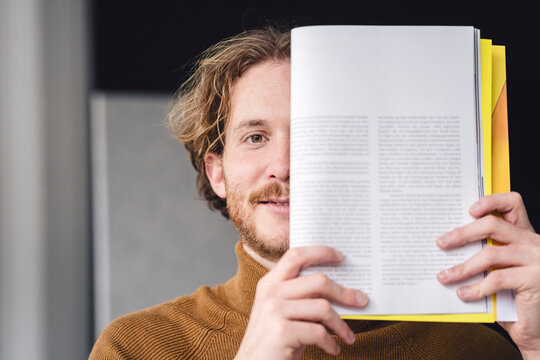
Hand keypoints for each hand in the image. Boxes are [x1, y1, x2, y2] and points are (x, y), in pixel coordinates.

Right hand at [234, 246, 367, 359]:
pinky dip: (331, 343)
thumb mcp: (280, 311)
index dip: (320, 252)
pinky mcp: (282, 332)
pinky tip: (333, 349)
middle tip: (362, 300)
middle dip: (344, 292)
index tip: (341, 257)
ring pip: (323, 307)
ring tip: (348, 336)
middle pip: (318, 281)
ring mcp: (275, 311)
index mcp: (270, 283)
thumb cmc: (272, 340)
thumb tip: (339, 290)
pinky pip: (318, 332)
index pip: (296, 256)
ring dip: (341, 325)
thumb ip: (298, 296)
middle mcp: (271, 293)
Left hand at [436, 192, 539, 358]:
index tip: (469, 209)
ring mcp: (536, 261)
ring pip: (491, 254)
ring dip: (462, 267)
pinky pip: (497, 279)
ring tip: (444, 276)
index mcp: (525, 236)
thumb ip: (485, 258)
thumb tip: (447, 249)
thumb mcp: (500, 272)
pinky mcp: (534, 280)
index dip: (491, 201)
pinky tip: (463, 294)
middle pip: (493, 225)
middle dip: (463, 233)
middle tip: (441, 243)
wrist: (538, 331)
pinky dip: (476, 287)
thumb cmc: (515, 301)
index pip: (513, 204)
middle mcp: (533, 244)